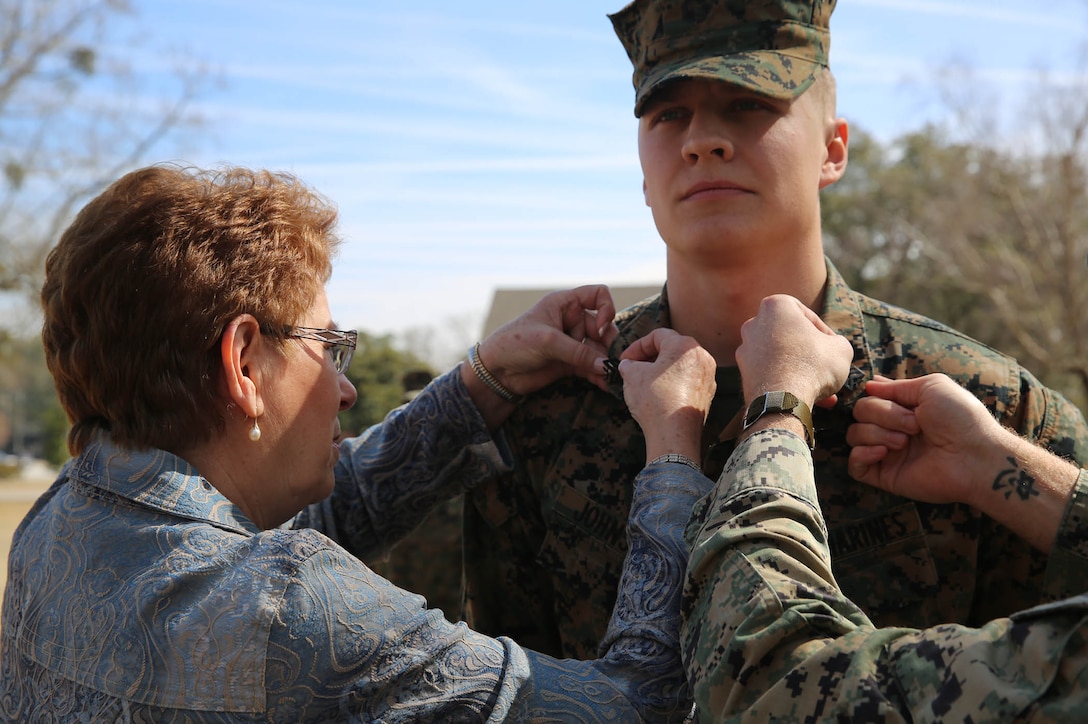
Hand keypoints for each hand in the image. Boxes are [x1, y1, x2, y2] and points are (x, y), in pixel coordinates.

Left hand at [475, 284, 619, 396]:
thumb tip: (606, 365)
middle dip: (609, 343)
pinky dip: (599, 375)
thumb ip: (578, 352)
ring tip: (612, 377)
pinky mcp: (570, 363)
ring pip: (599, 350)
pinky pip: (591, 367)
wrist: (496, 372)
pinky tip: (606, 385)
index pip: (597, 295)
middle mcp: (571, 320)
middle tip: (614, 360)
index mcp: (564, 303)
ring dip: (606, 363)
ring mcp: (572, 342)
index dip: (606, 309)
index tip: (599, 327)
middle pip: (603, 327)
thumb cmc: (514, 344)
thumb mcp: (547, 342)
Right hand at [619, 329, 715, 461]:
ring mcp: (708, 377)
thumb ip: (629, 364)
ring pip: (681, 365)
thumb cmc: (655, 401)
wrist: (674, 435)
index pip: (657, 335)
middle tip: (633, 368)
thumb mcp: (632, 376)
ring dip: (661, 370)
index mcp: (684, 346)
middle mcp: (702, 357)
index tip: (624, 359)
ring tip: (644, 382)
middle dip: (650, 357)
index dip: (636, 346)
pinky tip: (659, 395)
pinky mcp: (708, 395)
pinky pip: (688, 381)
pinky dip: (673, 383)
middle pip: (672, 348)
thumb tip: (628, 365)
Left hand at [736, 295, 852, 406]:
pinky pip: (773, 375)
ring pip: (782, 359)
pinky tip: (810, 399)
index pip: (803, 312)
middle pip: (790, 336)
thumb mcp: (841, 348)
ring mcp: (745, 350)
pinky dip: (789, 384)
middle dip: (810, 353)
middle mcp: (753, 324)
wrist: (782, 400)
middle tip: (827, 366)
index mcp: (774, 306)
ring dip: (803, 372)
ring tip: (825, 389)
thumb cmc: (813, 366)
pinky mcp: (744, 374)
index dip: (821, 329)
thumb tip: (832, 347)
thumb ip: (836, 342)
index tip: (831, 344)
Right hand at [846, 374, 1002, 506]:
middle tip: (914, 425)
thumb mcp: (931, 386)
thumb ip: (897, 385)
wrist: (974, 456)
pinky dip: (862, 454)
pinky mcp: (884, 475)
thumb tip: (869, 385)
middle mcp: (892, 429)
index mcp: (903, 409)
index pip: (869, 397)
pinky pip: (854, 465)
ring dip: (876, 433)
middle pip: (859, 413)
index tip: (900, 401)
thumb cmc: (960, 418)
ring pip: (854, 435)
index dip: (877, 397)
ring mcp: (886, 453)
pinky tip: (883, 452)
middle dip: (883, 414)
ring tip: (905, 442)